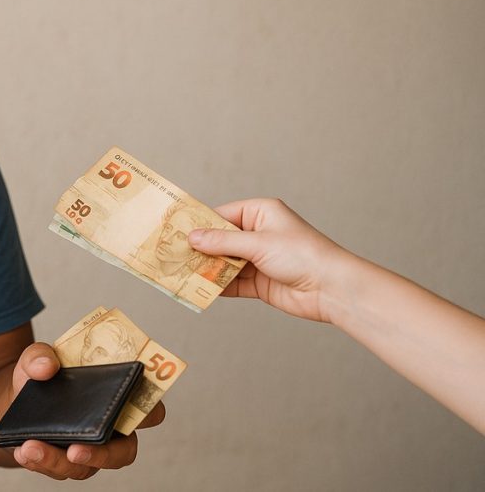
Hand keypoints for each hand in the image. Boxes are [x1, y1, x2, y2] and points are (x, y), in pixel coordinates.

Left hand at [7, 343, 164, 480]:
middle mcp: (110, 431)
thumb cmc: (41, 376)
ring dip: (57, 461)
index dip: (150, 412)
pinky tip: (23, 451)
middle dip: (102, 455)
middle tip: (76, 449)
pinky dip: (38, 461)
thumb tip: (47, 367)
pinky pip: (56, 469)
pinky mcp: (63, 462)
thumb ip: (41, 355)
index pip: (148, 411)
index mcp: (117, 400)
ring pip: (85, 467)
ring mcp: (88, 451)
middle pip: (123, 453)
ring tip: (32, 448)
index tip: (136, 409)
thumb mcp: (37, 358)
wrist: (14, 398)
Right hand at [188, 197, 359, 322]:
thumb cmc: (303, 255)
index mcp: (260, 213)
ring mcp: (258, 259)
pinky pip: (231, 282)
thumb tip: (193, 238)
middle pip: (220, 240)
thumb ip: (223, 242)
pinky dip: (216, 286)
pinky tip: (198, 289)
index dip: (199, 224)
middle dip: (199, 249)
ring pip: (223, 262)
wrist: (332, 289)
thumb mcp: (258, 243)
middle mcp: (258, 234)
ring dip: (205, 269)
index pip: (221, 215)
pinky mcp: (259, 283)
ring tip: (179, 273)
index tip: (174, 231)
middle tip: (171, 254)